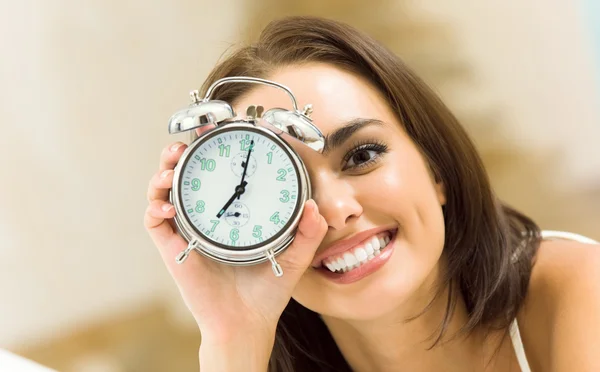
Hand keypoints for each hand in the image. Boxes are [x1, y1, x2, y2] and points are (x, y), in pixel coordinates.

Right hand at [144, 128, 327, 347]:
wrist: (246, 322)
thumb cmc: (266, 290)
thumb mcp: (292, 257)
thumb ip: (307, 234)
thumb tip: (315, 207)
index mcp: (230, 215)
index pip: (216, 176)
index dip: (212, 152)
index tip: (218, 132)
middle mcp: (205, 219)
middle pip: (184, 177)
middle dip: (180, 154)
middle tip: (188, 142)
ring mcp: (186, 232)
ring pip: (163, 193)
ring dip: (162, 174)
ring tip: (172, 164)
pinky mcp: (173, 249)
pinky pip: (154, 223)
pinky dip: (155, 208)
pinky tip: (166, 205)